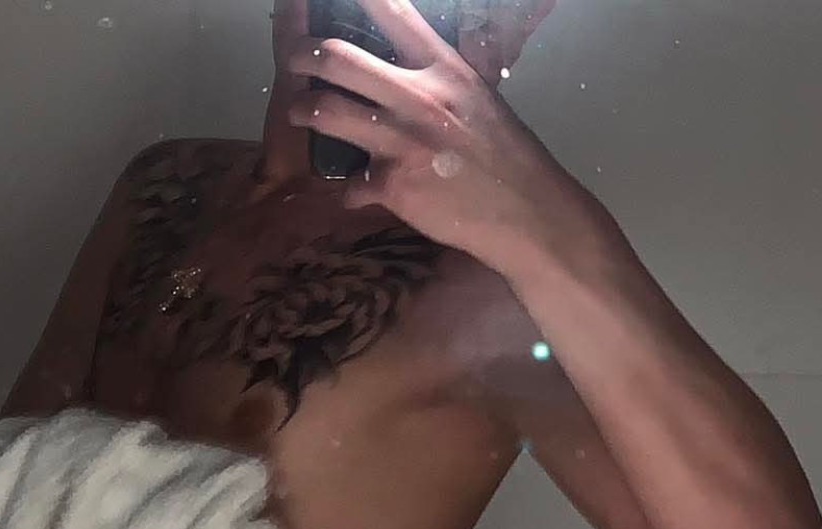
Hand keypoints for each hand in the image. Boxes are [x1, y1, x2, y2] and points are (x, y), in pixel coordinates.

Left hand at [286, 0, 589, 273]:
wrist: (525, 214)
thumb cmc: (507, 158)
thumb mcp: (478, 99)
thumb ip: (440, 81)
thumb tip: (410, 71)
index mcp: (443, 68)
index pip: (391, 11)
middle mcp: (418, 96)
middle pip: (337, 56)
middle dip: (303, 55)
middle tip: (296, 61)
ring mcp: (402, 141)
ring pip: (326, 110)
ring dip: (303, 110)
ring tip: (299, 112)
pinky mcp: (393, 186)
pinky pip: (351, 184)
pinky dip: (350, 190)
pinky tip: (356, 194)